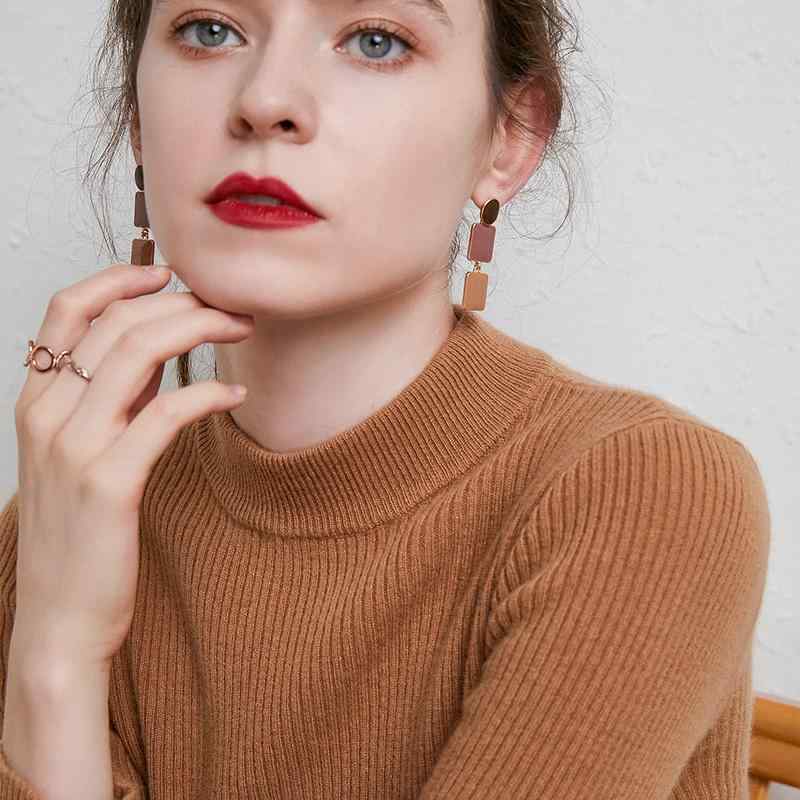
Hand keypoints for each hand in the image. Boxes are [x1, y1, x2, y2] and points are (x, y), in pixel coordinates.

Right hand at [11, 264, 253, 670]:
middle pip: (115, 323)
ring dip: (199, 329)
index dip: (117, 279)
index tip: (166, 275)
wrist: (60, 615)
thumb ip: (112, 397)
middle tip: (228, 306)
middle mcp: (47, 415)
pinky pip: (165, 414)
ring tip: (239, 329)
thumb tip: (157, 349)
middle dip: (181, 302)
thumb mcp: (83, 451)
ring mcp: (74, 448)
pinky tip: (236, 394)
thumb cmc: (80, 531)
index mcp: (36, 401)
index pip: (66, 310)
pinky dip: (207, 393)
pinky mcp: (109, 483)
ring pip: (137, 354)